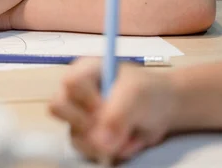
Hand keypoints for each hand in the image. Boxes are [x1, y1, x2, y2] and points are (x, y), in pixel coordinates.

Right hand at [49, 58, 176, 161]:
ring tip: (127, 135)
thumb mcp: (136, 95)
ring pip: (74, 134)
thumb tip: (101, 144)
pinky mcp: (85, 136)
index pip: (70, 83)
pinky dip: (108, 151)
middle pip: (59, 107)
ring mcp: (79, 116)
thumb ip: (117, 115)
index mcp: (85, 70)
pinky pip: (86, 150)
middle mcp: (76, 92)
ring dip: (101, 141)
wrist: (162, 110)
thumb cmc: (148, 91)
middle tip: (108, 127)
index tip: (105, 107)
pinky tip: (125, 141)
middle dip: (85, 122)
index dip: (86, 99)